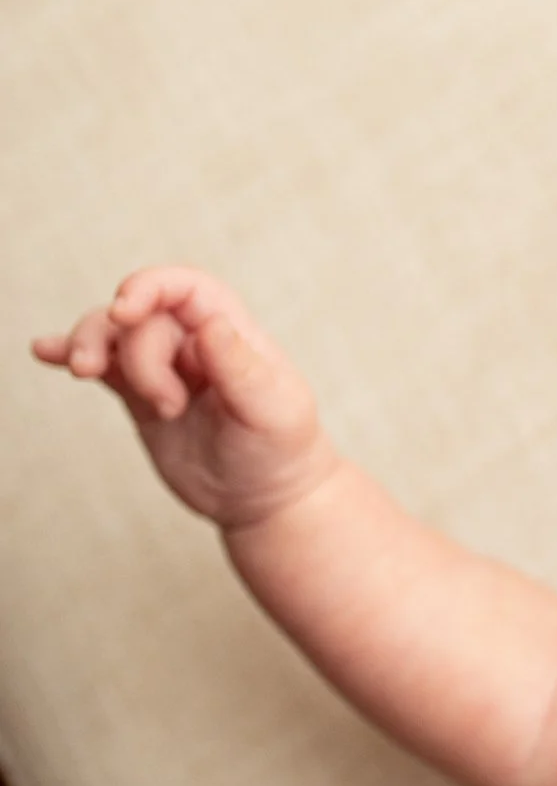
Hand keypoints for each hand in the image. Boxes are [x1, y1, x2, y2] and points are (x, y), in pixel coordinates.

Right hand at [30, 265, 339, 529]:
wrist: (266, 498)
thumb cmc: (282, 450)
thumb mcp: (273, 412)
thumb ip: (239, 368)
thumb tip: (208, 324)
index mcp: (233, 333)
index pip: (185, 288)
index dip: (149, 287)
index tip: (122, 310)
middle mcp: (194, 343)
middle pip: (140, 319)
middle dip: (138, 357)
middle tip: (167, 406)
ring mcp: (163, 368)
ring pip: (111, 335)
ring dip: (90, 346)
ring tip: (86, 374)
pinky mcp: (139, 396)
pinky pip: (102, 366)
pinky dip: (70, 354)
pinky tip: (45, 352)